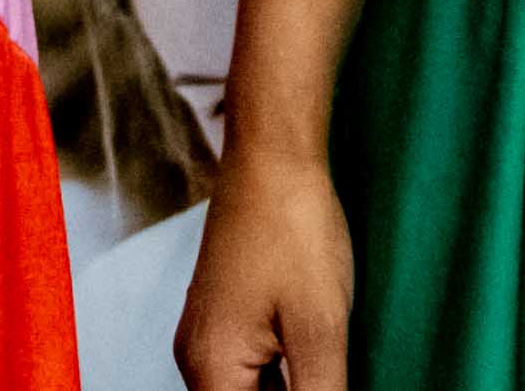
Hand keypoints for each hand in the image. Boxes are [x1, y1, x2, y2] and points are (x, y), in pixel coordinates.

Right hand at [179, 142, 354, 389]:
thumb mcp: (319, 332)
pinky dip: (285, 381)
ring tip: (327, 362)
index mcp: (210, 368)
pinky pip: (251, 372)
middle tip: (327, 369)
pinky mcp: (226, 316)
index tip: (322, 385)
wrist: (273, 156)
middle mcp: (197, 357)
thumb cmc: (294, 233)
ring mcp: (208, 334)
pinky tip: (320, 366)